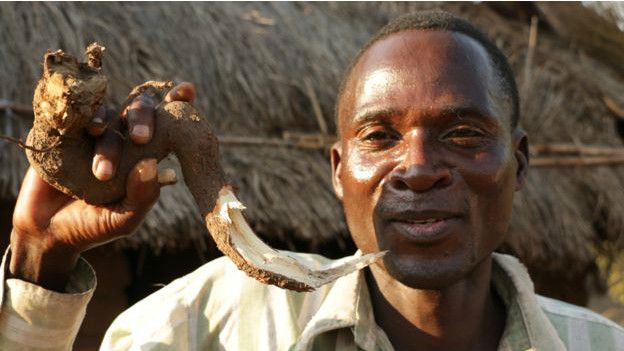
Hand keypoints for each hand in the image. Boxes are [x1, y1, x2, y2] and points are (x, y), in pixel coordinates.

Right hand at [9, 82, 195, 290]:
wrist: (46, 233)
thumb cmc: (94, 226)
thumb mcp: (124, 219)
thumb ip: (143, 197)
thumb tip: (153, 165)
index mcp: (144, 154)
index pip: (164, 124)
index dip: (176, 104)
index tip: (187, 90)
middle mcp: (121, 138)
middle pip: (137, 110)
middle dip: (143, 119)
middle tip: (142, 139)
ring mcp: (91, 134)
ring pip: (107, 116)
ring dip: (109, 137)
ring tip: (102, 171)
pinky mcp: (62, 133)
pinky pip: (73, 115)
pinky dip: (82, 118)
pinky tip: (88, 130)